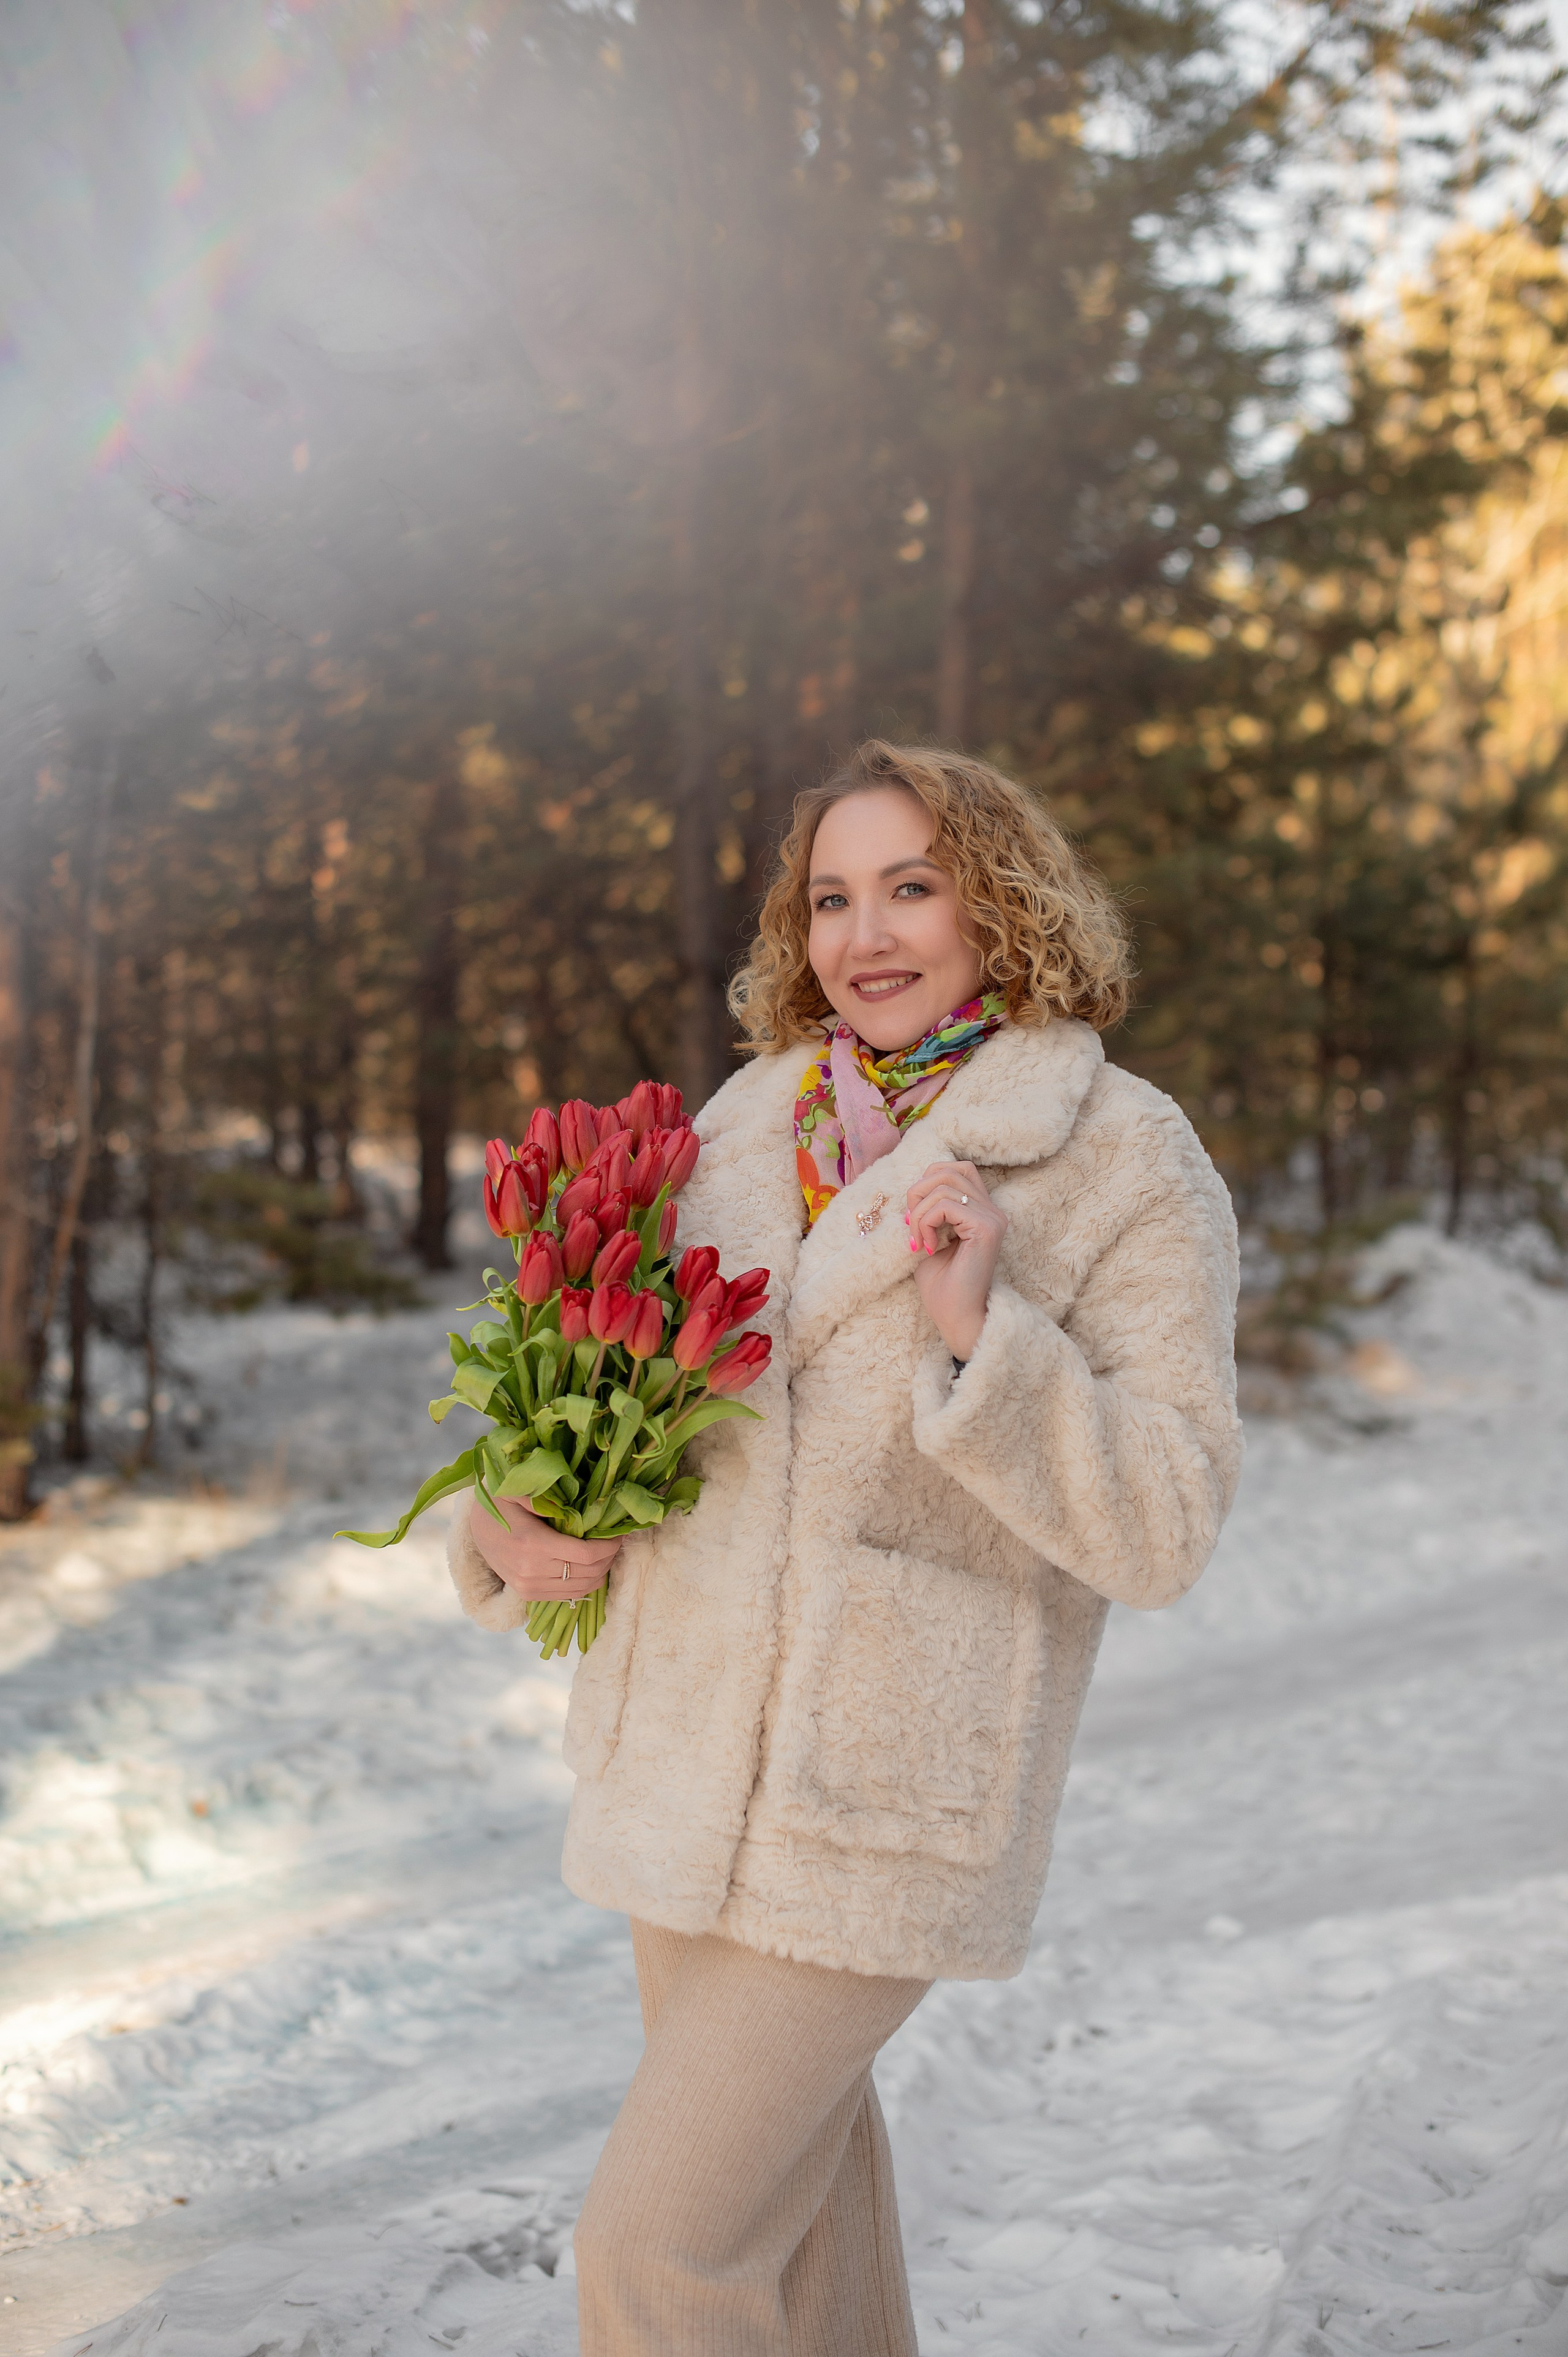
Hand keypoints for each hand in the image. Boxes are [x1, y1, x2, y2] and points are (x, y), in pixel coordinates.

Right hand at [467, 1493, 620, 1601]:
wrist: (476, 1528)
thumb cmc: (501, 1503)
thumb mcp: (520, 1491)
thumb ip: (547, 1497)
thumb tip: (581, 1501)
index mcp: (533, 1544)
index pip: (585, 1554)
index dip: (609, 1546)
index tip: (618, 1533)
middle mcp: (532, 1571)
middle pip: (588, 1572)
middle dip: (609, 1557)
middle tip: (616, 1541)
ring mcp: (530, 1587)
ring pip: (581, 1588)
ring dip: (601, 1572)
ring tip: (606, 1553)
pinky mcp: (528, 1595)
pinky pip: (568, 1596)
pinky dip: (585, 1583)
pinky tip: (591, 1567)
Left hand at [904, 1159, 1006, 1362]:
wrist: (955, 1318)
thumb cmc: (942, 1286)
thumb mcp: (928, 1238)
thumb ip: (926, 1211)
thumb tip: (912, 1188)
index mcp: (981, 1210)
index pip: (956, 1169)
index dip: (926, 1182)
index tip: (913, 1216)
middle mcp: (992, 1210)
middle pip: (949, 1170)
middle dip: (918, 1192)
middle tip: (909, 1225)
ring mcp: (993, 1218)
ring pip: (944, 1185)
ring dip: (919, 1212)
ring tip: (918, 1241)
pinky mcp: (987, 1228)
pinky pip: (946, 1205)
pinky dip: (926, 1222)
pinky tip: (927, 1248)